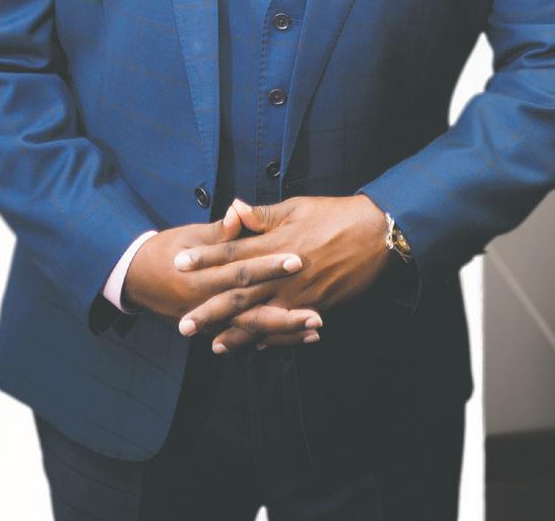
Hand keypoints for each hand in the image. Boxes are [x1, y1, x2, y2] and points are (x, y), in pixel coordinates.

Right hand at [122, 206, 319, 335]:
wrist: (136, 279)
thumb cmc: (165, 252)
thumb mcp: (188, 237)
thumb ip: (218, 231)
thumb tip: (238, 211)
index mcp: (201, 277)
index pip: (240, 271)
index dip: (268, 265)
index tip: (297, 259)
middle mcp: (206, 304)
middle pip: (250, 310)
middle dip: (284, 312)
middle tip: (316, 312)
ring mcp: (210, 321)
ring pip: (251, 329)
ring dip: (284, 332)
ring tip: (315, 329)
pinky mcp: (215, 329)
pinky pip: (246, 336)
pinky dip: (273, 339)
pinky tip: (299, 338)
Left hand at [174, 194, 389, 352]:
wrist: (376, 234)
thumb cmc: (335, 214)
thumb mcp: (297, 207)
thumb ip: (263, 215)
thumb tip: (234, 207)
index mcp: (275, 244)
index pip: (232, 253)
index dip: (204, 258)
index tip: (178, 264)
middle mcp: (283, 274)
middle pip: (239, 294)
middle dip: (210, 310)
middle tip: (183, 324)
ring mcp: (300, 294)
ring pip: (261, 318)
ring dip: (236, 334)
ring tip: (212, 345)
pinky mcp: (317, 306)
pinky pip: (289, 327)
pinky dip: (272, 339)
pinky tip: (255, 347)